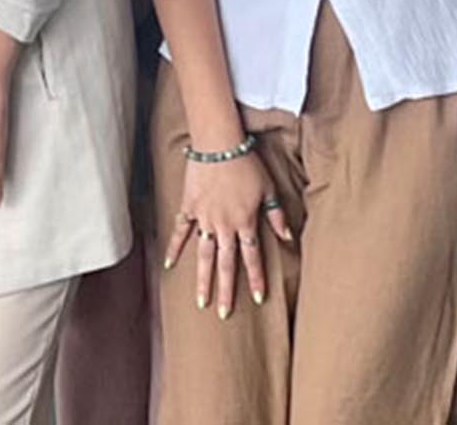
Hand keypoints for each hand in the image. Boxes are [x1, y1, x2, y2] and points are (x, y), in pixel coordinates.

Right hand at [164, 150, 291, 318]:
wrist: (218, 143)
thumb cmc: (247, 163)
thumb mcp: (268, 189)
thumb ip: (276, 216)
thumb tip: (287, 237)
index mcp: (245, 222)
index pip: (252, 257)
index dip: (255, 278)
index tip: (258, 299)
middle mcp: (224, 225)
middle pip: (225, 264)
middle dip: (225, 290)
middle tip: (223, 313)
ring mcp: (204, 218)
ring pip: (203, 255)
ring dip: (202, 279)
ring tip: (200, 301)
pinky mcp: (188, 208)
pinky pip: (180, 232)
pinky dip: (175, 248)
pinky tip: (169, 266)